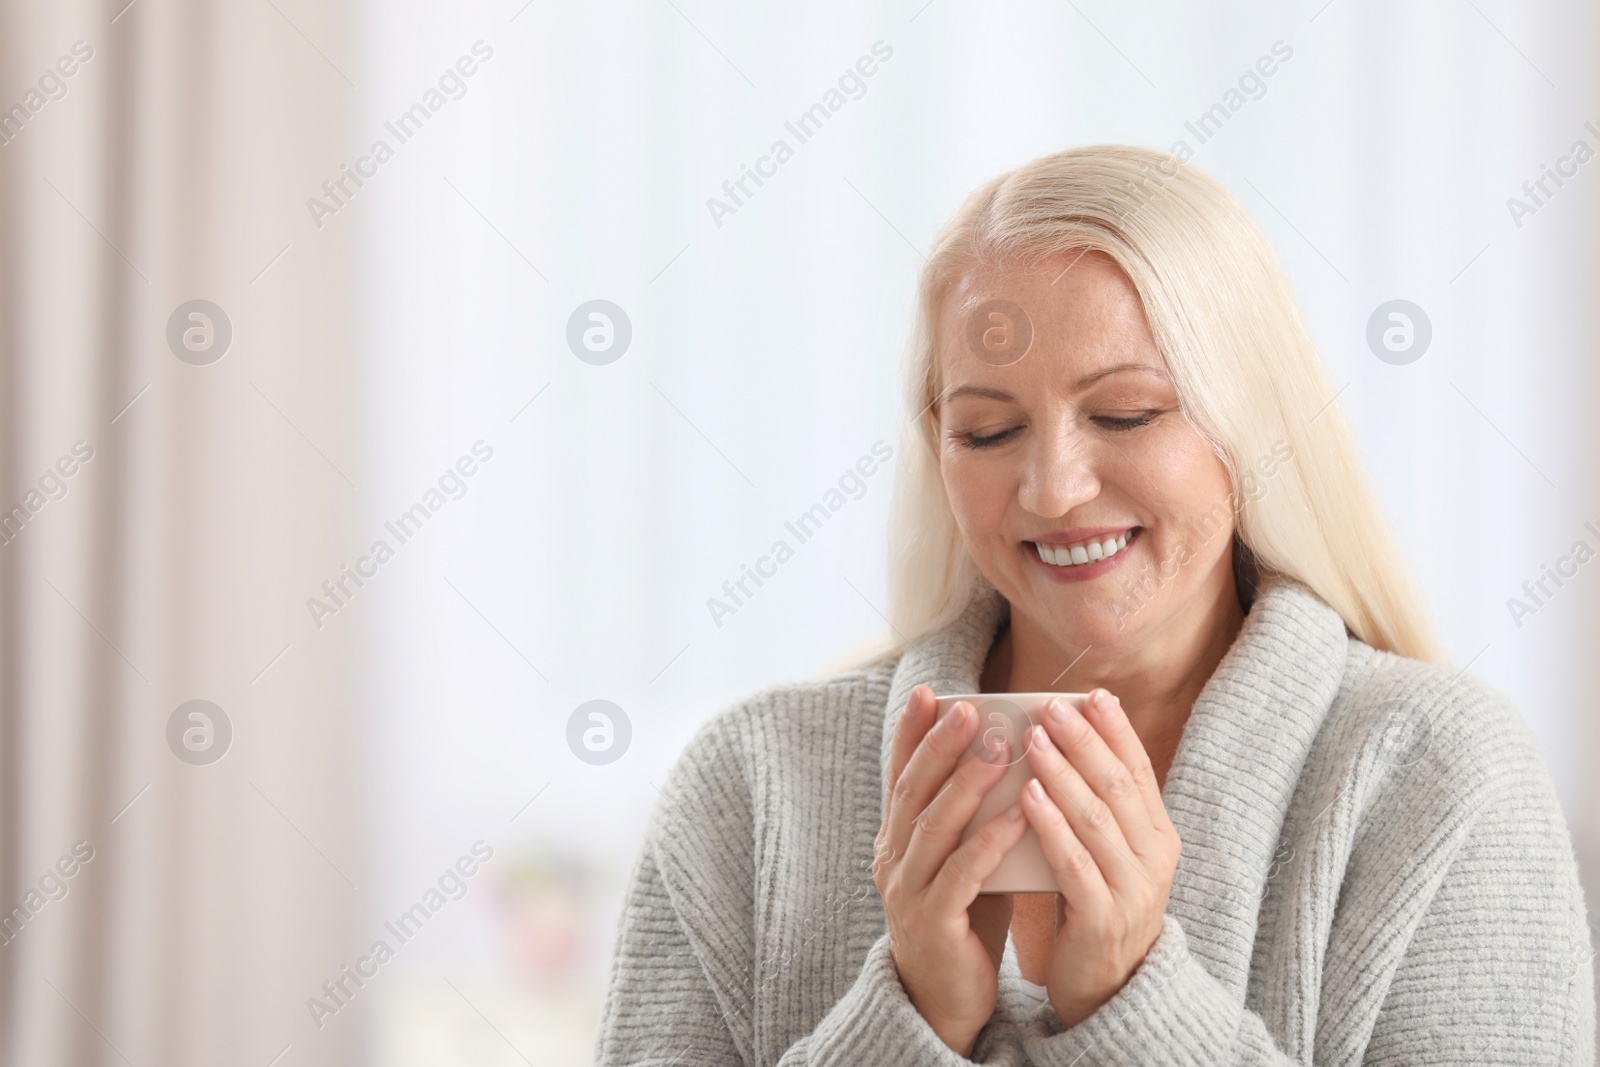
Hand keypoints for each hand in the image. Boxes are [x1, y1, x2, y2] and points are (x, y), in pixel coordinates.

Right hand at [875, 684, 1030, 1055]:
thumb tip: (1008, 757)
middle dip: (940, 745)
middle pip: (914, 791)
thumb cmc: (963, 920)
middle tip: (969, 708)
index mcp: (895, 841)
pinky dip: (989, 840)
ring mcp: (906, 892)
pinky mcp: (932, 922)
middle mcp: (892, 859)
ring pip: (934, 826)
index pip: (900, 776)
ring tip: (998, 746)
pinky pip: (962, 873)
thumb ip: (972, 818)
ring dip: (967, 783)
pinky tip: (1017, 814)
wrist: (945, 1000)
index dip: (911, 734)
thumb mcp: (962, 858)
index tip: (928, 692)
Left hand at [1019, 688, 1181, 1027]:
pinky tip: (1028, 797)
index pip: (1140, 771)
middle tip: (1052, 706)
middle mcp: (1155, 858)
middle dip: (1085, 742)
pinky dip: (1052, 826)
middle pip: (1118, 787)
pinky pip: (1075, 864)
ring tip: (1034, 740)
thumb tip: (1066, 740)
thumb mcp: (1108, 852)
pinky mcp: (1104, 920)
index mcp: (1159, 836)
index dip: (1117, 732)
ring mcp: (1134, 890)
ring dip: (1064, 775)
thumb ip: (1097, 806)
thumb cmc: (1095, 905)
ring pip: (1097, 819)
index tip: (1092, 695)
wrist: (1106, 988)